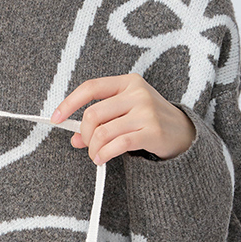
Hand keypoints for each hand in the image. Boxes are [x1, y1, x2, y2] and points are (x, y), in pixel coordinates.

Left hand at [50, 74, 195, 163]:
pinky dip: (105, 154)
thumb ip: (100, 122)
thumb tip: (75, 137)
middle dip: (85, 135)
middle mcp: (137, 93)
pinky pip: (118, 144)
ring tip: (97, 155)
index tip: (55, 118)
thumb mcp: (124, 114)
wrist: (184, 132)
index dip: (69, 103)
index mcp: (127, 82)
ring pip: (104, 132)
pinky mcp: (152, 131)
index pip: (90, 87)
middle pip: (93, 114)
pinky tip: (103, 159)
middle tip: (88, 145)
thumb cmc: (149, 120)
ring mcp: (146, 111)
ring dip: (94, 149)